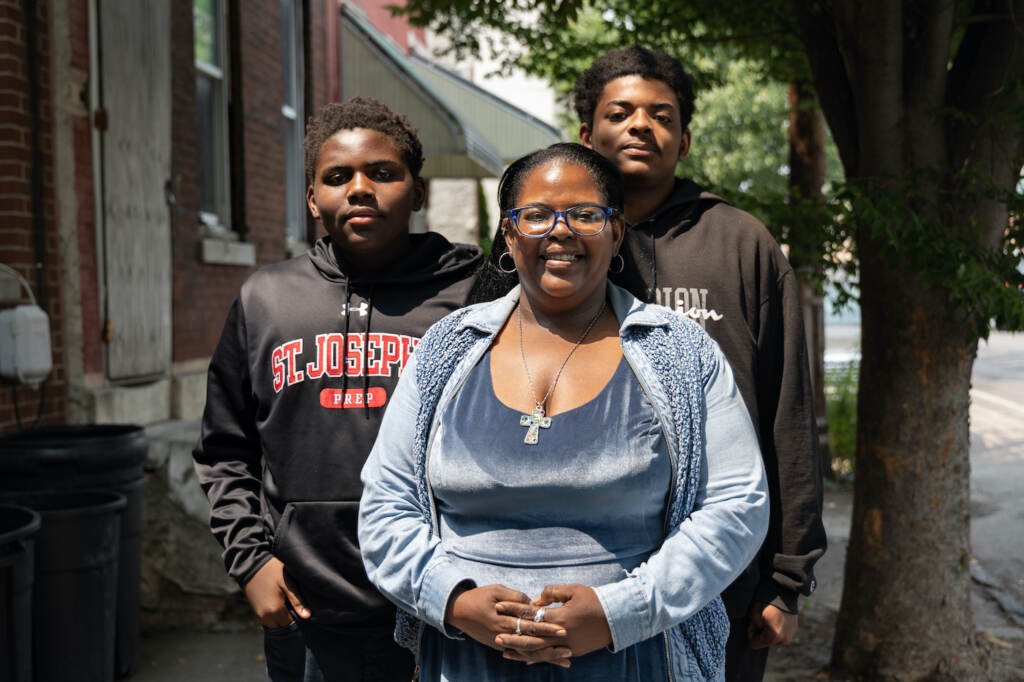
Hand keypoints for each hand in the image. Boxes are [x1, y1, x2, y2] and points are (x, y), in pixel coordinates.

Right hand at [243, 557, 309, 627]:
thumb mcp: (287, 583)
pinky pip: (267, 620)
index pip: (291, 625)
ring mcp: (258, 615)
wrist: (250, 565)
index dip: (298, 620)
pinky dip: (274, 616)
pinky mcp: (255, 610)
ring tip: (288, 605)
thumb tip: (308, 616)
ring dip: (281, 619)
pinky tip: (279, 604)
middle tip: (296, 608)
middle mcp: (265, 617)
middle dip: (289, 621)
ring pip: (274, 624)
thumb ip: (297, 601)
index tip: (303, 612)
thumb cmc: (272, 571)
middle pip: (282, 627)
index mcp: (275, 610)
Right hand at [446, 585, 570, 666]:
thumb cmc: (478, 596)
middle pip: (531, 643)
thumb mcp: (496, 590)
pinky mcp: (499, 646)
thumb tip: (533, 604)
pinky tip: (546, 659)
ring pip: (527, 653)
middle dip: (551, 647)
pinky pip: (519, 654)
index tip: (563, 629)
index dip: (547, 628)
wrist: (457, 611)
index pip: (529, 625)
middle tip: (570, 649)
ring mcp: (501, 643)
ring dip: (546, 656)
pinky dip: (533, 658)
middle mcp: (503, 635)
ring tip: (565, 660)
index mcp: (503, 620)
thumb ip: (516, 597)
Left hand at [496, 584, 611, 660]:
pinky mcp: (572, 652)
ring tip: (505, 651)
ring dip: (521, 652)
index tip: (499, 606)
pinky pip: (550, 657)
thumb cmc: (594, 600)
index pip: (530, 614)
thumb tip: (536, 600)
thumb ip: (552, 592)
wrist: (617, 618)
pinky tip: (525, 660)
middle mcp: (560, 634)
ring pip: (538, 652)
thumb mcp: (573, 590)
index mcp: (559, 617)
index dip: (513, 609)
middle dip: (512, 637)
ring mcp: (566, 646)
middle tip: (495, 636)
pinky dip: (537, 658)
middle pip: (530, 638)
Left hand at [747, 603, 797, 648]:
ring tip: (768, 617)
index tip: (752, 622)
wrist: (782, 590)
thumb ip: (752, 629)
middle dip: (760, 632)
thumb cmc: (765, 602)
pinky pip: (780, 634)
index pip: (754, 644)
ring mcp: (790, 635)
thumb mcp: (753, 616)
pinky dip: (776, 628)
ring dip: (768, 631)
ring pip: (772, 639)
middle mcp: (784, 639)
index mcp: (774, 637)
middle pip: (764, 642)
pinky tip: (776, 617)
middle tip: (760, 618)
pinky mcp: (794, 630)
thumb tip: (755, 635)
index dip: (750, 633)